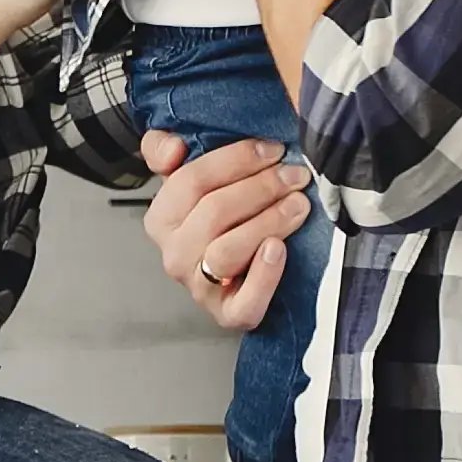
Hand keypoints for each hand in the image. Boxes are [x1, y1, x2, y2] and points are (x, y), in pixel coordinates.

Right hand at [139, 130, 309, 331]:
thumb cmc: (221, 217)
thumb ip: (165, 148)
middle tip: (295, 174)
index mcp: (161, 217)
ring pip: (227, 251)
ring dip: (268, 221)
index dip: (235, 160)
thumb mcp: (189, 176)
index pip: (189, 180)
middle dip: (261, 187)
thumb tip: (174, 147)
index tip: (272, 149)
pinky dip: (264, 275)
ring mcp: (200, 287)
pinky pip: (245, 301)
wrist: (240, 273)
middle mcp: (174, 254)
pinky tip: (279, 248)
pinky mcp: (230, 314)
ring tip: (299, 204)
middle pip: (214, 212)